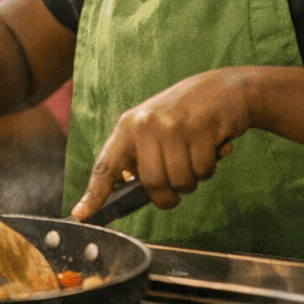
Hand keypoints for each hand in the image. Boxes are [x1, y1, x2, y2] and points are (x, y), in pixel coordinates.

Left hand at [70, 68, 249, 220]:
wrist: (222, 88)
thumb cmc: (182, 116)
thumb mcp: (151, 128)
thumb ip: (137, 155)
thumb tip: (125, 188)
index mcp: (127, 127)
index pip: (105, 166)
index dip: (94, 194)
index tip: (81, 214)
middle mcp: (146, 125)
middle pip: (153, 183)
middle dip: (168, 196)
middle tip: (177, 186)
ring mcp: (173, 125)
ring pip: (181, 181)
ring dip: (192, 180)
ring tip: (195, 157)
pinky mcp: (201, 128)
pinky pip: (204, 170)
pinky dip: (209, 168)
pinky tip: (210, 147)